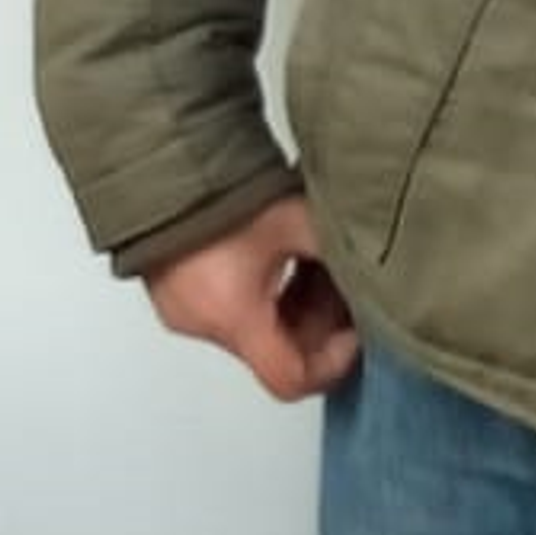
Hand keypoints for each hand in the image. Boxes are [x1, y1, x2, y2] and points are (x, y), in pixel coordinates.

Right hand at [142, 193, 362, 401]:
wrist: (161, 156)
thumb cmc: (215, 187)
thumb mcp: (297, 219)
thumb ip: (340, 252)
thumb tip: (374, 269)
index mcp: (231, 316)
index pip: (290, 378)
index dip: (333, 362)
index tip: (354, 333)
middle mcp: (201, 323)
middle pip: (274, 354)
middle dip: (317, 326)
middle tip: (342, 289)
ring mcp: (183, 309)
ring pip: (253, 330)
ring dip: (291, 308)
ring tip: (312, 264)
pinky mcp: (173, 290)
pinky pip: (228, 309)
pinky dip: (261, 295)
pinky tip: (279, 257)